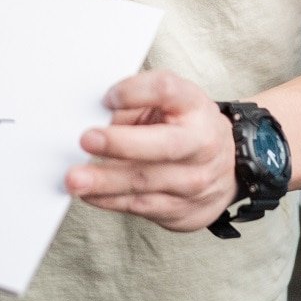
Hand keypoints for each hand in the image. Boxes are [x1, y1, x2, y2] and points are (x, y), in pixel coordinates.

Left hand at [65, 70, 237, 232]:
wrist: (225, 168)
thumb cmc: (185, 126)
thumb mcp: (169, 103)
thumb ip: (134, 105)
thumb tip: (91, 116)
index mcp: (193, 105)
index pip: (166, 90)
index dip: (135, 91)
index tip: (107, 96)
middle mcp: (200, 143)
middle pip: (161, 145)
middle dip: (121, 144)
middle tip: (86, 140)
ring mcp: (195, 181)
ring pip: (146, 182)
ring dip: (106, 182)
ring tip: (75, 179)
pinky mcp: (183, 209)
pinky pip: (140, 206)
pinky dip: (110, 200)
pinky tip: (89, 194)